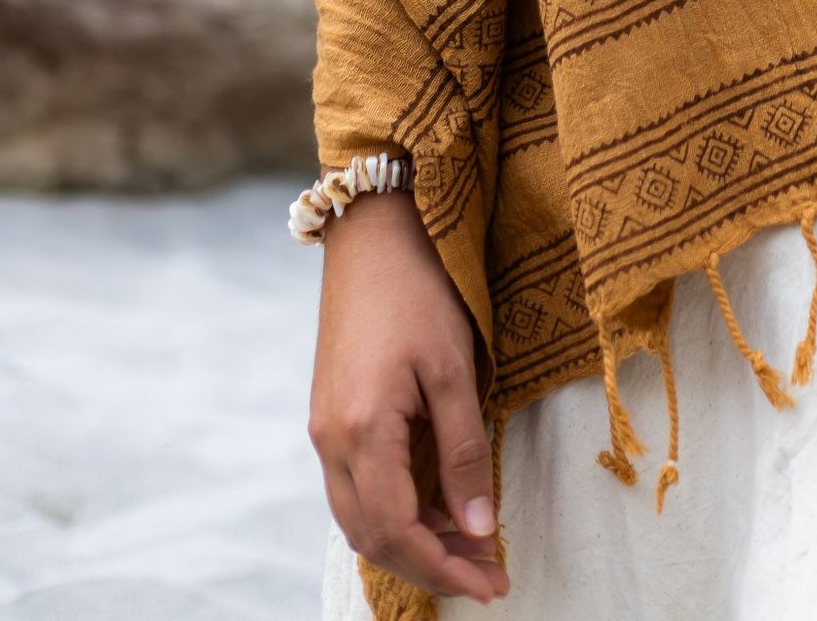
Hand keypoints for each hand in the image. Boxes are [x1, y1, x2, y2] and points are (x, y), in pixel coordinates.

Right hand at [309, 190, 509, 604]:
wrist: (372, 234)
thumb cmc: (419, 291)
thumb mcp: (455, 368)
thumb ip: (464, 452)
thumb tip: (478, 529)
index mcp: (360, 432)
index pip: (397, 533)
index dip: (445, 568)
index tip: (494, 583)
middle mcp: (330, 442)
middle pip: (372, 538)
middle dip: (429, 566)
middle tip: (488, 575)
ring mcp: (323, 431)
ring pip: (359, 519)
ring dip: (410, 543)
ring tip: (469, 548)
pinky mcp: (328, 417)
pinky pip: (355, 489)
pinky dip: (394, 512)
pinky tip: (434, 508)